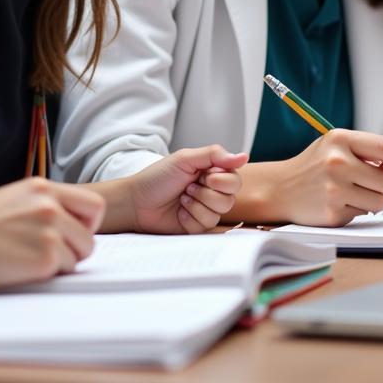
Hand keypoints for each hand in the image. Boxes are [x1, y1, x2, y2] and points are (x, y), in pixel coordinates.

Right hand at [0, 177, 104, 287]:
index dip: (87, 224)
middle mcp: (51, 206)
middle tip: (51, 253)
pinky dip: (48, 274)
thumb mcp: (7, 198)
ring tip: (31, 258)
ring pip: (78, 256)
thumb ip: (32, 201)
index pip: (93, 205)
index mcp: (44, 188)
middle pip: (89, 236)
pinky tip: (25, 267)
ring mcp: (51, 231)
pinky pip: (63, 271)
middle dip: (74, 249)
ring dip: (61, 263)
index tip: (73, 233)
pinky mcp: (46, 257)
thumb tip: (14, 196)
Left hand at [127, 146, 247, 233]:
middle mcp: (211, 191)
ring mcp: (205, 210)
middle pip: (231, 198)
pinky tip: (179, 212)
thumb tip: (244, 155)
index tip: (204, 175)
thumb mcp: (185, 159)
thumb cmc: (157, 177)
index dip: (222, 180)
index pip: (235, 179)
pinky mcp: (197, 227)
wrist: (137, 202)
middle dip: (207, 193)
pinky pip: (206, 226)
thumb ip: (215, 155)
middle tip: (188, 187)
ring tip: (182, 198)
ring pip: (220, 213)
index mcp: (211, 172)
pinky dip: (190, 217)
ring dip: (197, 204)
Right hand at [267, 130, 382, 226]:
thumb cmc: (315, 165)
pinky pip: (364, 214)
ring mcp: (334, 188)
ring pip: (381, 201)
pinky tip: (341, 203)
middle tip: (376, 186)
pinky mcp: (332, 213)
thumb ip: (371, 149)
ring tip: (357, 193)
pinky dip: (359, 210)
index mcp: (339, 139)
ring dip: (376, 201)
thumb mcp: (337, 147)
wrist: (281, 188)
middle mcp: (336, 162)